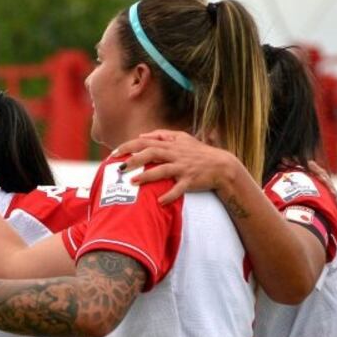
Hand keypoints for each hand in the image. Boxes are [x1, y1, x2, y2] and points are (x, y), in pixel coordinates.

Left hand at [114, 129, 242, 204]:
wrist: (222, 166)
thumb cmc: (199, 152)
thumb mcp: (182, 138)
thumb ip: (161, 134)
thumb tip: (141, 135)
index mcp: (171, 144)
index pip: (145, 142)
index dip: (129, 146)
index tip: (114, 153)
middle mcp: (175, 154)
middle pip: (151, 153)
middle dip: (134, 159)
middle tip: (120, 168)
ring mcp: (183, 167)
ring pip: (163, 170)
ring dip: (147, 176)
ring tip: (133, 182)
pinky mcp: (191, 180)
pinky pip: (179, 189)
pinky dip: (169, 195)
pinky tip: (159, 202)